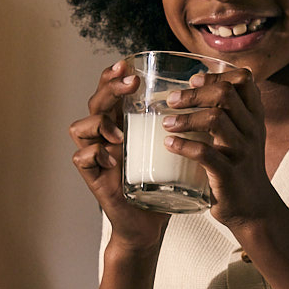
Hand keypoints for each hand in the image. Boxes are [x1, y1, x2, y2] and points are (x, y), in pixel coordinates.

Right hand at [69, 59, 168, 248]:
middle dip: (109, 89)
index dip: (114, 76)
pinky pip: (81, 157)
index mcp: (122, 124)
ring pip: (81, 126)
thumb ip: (181, 125)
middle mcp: (104, 135)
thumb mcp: (173, 147)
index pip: (111, 91)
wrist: (150, 223)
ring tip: (121, 134)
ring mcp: (96, 156)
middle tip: (130, 84)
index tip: (128, 65)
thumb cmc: (162, 183)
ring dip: (100, 123)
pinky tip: (114, 159)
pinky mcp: (92, 177)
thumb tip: (207, 93)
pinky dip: (96, 154)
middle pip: (95, 101)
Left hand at [161, 68, 284, 227]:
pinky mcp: (229, 175)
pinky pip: (205, 153)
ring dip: (186, 118)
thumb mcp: (242, 136)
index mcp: (254, 117)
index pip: (244, 80)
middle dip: (195, 93)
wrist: (254, 210)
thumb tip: (189, 90)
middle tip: (172, 100)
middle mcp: (251, 130)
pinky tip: (169, 144)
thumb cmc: (240, 168)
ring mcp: (242, 152)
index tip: (194, 80)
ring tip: (167, 123)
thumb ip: (227, 115)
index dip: (217, 74)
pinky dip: (183, 146)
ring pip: (215, 119)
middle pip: (226, 93)